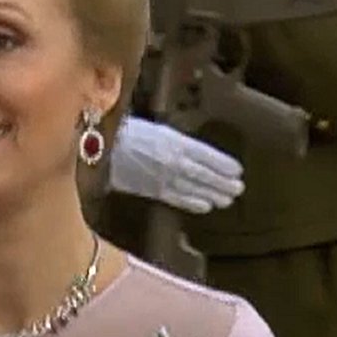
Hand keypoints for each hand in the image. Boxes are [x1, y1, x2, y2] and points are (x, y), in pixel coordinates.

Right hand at [109, 116, 244, 212]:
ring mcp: (163, 178)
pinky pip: (177, 199)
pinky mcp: (152, 191)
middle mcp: (173, 160)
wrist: (98, 149)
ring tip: (227, 200)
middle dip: (222, 182)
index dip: (223, 164)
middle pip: (204, 174)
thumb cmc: (123, 132)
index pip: (207, 155)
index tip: (238, 170)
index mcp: (175, 141)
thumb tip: (190, 150)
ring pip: (194, 188)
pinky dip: (192, 203)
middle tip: (238, 189)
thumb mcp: (154, 128)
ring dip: (212, 194)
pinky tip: (205, 207)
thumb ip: (174, 141)